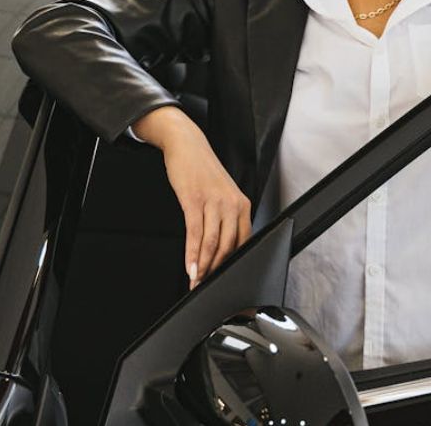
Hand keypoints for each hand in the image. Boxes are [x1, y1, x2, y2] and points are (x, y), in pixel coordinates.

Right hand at [133, 106, 251, 289]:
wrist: (187, 145)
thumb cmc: (203, 171)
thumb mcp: (222, 194)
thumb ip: (225, 218)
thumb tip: (220, 248)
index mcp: (243, 205)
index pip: (243, 242)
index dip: (232, 264)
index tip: (222, 278)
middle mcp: (232, 204)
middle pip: (228, 247)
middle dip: (216, 271)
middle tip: (204, 285)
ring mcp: (213, 202)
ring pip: (212, 244)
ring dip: (202, 267)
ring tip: (195, 281)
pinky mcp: (194, 200)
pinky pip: (195, 233)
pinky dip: (192, 254)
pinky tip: (189, 266)